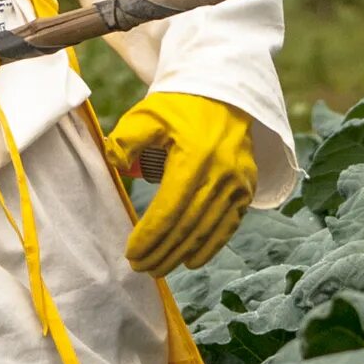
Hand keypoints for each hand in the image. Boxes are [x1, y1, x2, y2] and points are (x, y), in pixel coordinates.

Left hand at [105, 93, 257, 274]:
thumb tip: (116, 165)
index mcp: (195, 158)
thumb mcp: (147, 115)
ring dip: (181, 254)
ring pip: (207, 231)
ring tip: (159, 268)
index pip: (169, 210)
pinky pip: (228, 226)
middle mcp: (221, 175)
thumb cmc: (180, 107)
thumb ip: (126, 139)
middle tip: (140, 268)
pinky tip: (191, 261)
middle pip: (187, 226)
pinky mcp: (247, 189)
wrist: (224, 95)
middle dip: (161, 252)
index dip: (149, 236)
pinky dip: (210, 247)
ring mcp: (238, 185)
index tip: (131, 253)